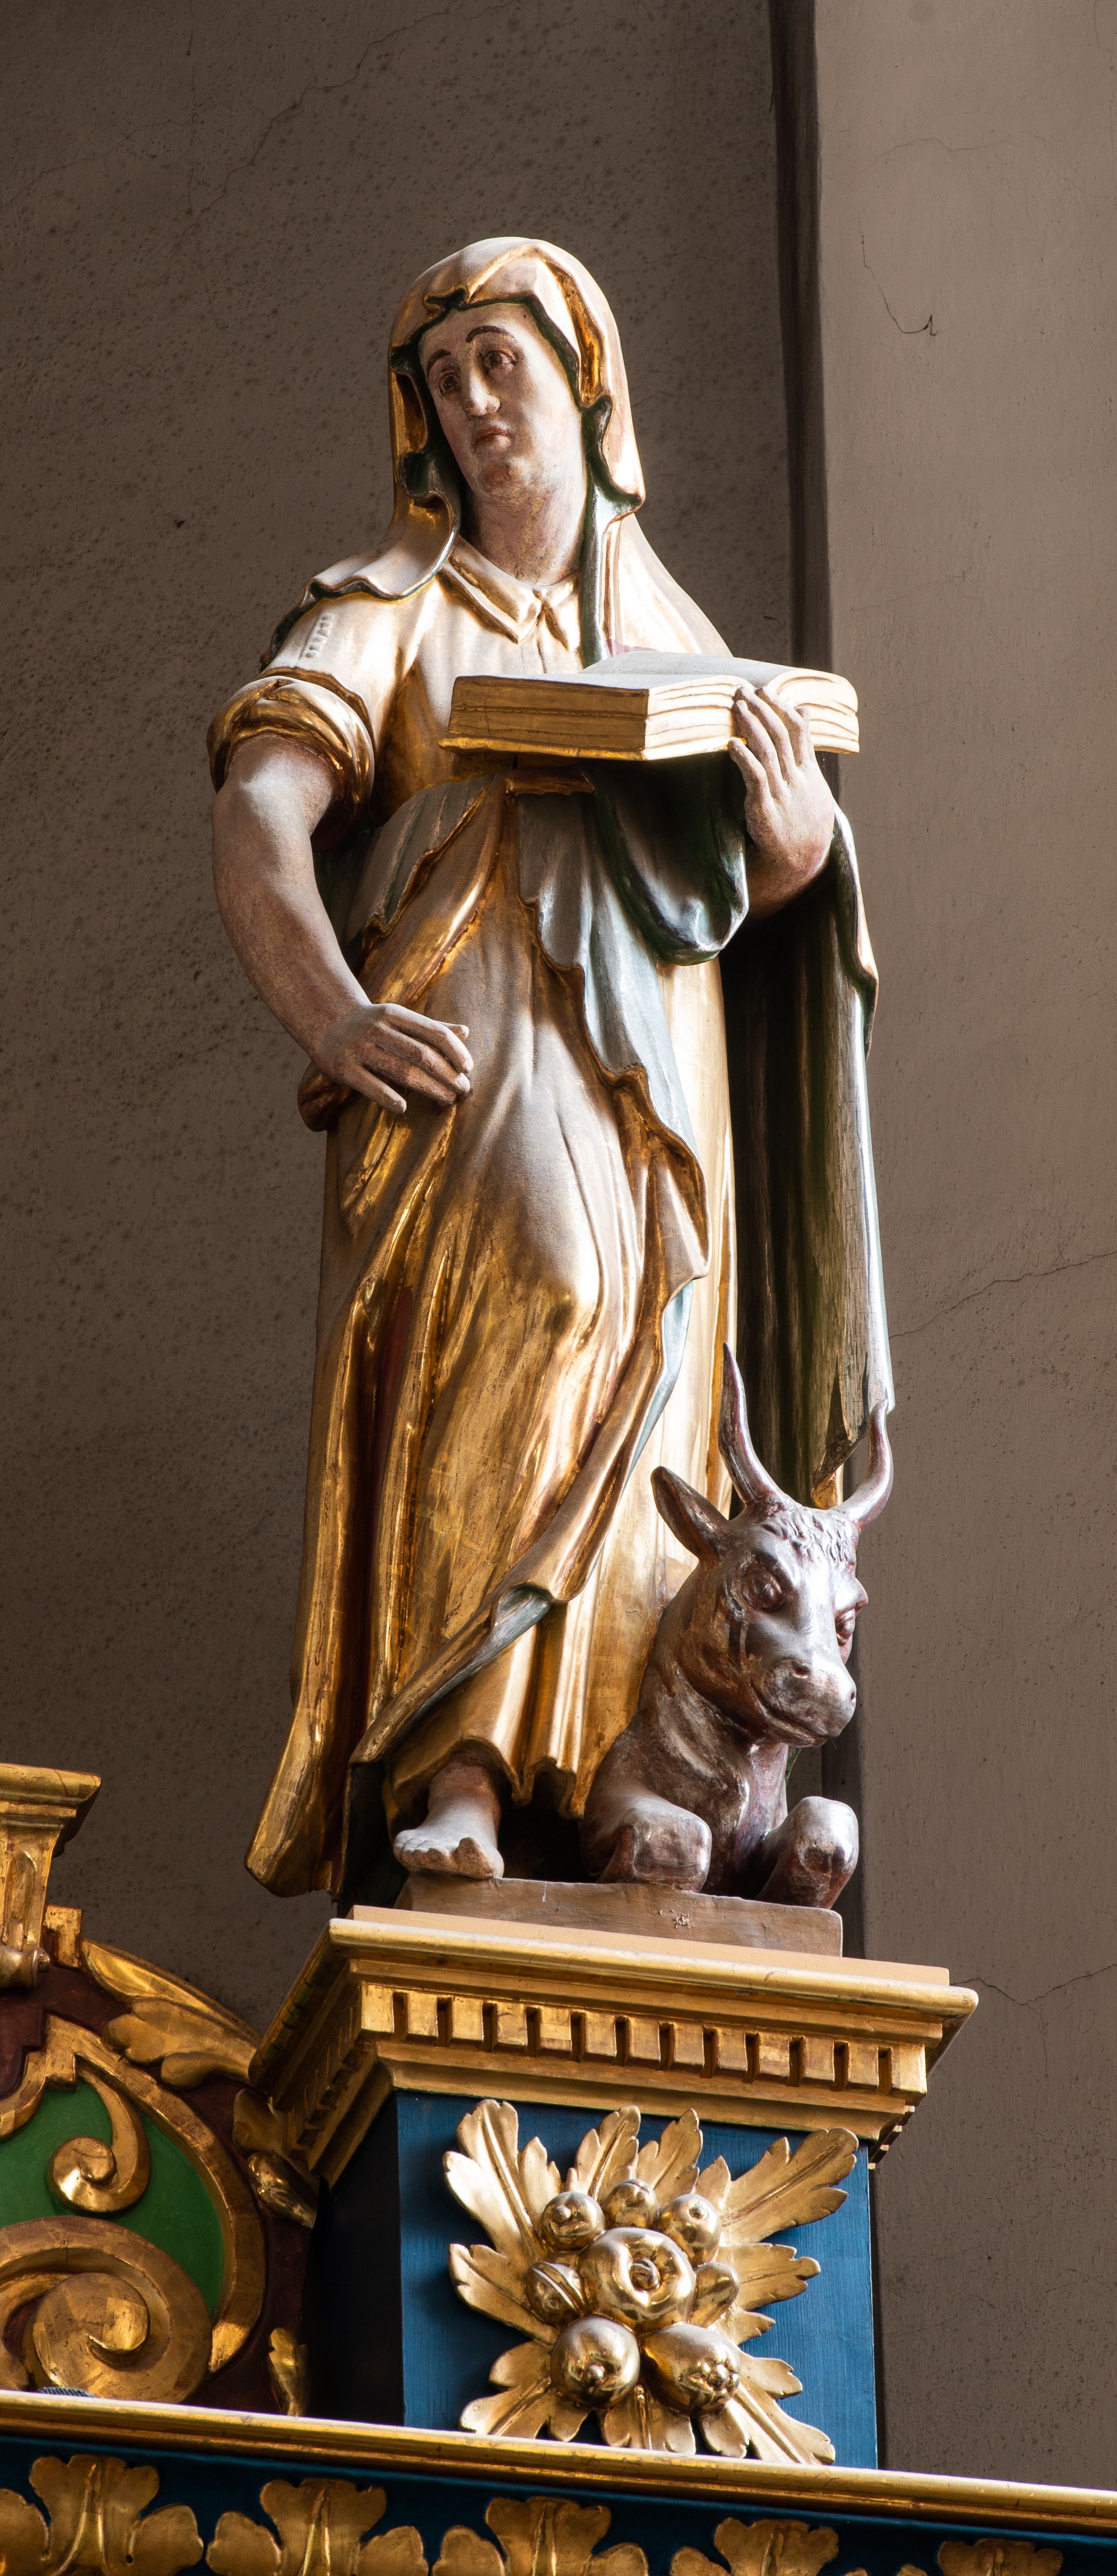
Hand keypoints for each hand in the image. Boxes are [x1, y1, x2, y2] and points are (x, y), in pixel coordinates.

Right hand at [314, 999, 472, 1116]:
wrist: (326, 1024)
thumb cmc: (372, 1026)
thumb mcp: (397, 1019)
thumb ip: (429, 1028)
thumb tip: (466, 1032)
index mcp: (394, 1013)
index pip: (433, 1032)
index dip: (455, 1051)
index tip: (468, 1068)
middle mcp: (377, 1028)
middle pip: (421, 1054)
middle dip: (447, 1074)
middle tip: (462, 1089)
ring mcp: (359, 1048)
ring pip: (401, 1071)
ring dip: (429, 1088)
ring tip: (446, 1100)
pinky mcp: (343, 1068)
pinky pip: (371, 1085)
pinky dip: (389, 1097)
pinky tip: (404, 1108)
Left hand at [727, 685, 835, 917]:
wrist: (803, 865)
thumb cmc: (803, 824)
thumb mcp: (812, 786)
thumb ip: (804, 750)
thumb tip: (805, 712)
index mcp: (808, 773)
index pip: (799, 731)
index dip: (782, 708)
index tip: (766, 691)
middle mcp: (797, 780)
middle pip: (781, 735)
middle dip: (762, 709)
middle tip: (743, 690)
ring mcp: (783, 795)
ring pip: (769, 752)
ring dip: (751, 726)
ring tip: (736, 706)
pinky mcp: (766, 811)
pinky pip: (756, 779)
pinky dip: (744, 759)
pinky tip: (731, 745)